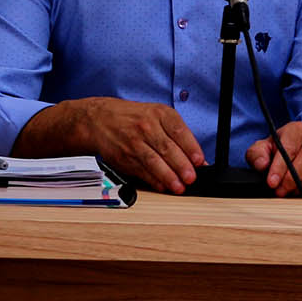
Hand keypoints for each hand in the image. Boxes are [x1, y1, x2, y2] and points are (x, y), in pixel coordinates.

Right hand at [58, 97, 204, 193]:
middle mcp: (146, 127)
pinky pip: (140, 170)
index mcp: (160, 114)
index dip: (191, 147)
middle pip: (167, 148)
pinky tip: (162, 186)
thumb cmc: (137, 118)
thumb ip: (179, 135)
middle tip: (191, 178)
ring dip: (168, 177)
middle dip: (181, 166)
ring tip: (179, 187)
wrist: (102, 119)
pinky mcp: (123, 157)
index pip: (179, 131)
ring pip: (153, 162)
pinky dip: (153, 180)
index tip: (199, 161)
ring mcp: (133, 142)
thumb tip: (197, 159)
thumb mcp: (159, 115)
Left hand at [245, 121, 301, 197]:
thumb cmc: (281, 151)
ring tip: (290, 192)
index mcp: (297, 130)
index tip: (271, 182)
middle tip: (280, 191)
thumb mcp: (264, 148)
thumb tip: (261, 164)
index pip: (291, 146)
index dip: (280, 166)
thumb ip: (257, 154)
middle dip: (292, 178)